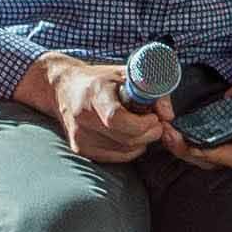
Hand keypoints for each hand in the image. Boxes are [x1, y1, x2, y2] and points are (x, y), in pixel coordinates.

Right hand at [31, 55, 175, 164]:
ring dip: (141, 142)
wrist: (63, 88)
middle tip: (156, 124)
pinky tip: (130, 135)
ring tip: (143, 127)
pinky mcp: (80, 148)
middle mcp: (83, 117)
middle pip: (124, 139)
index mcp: (94, 93)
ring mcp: (79, 135)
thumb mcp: (126, 74)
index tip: (154, 117)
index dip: (141, 123)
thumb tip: (168, 115)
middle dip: (149, 134)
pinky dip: (129, 150)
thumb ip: (152, 90)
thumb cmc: (99, 79)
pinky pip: (114, 157)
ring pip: (123, 151)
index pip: (116, 119)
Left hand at [178, 56, 231, 169]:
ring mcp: (224, 138)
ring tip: (165, 131)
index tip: (195, 146)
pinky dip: (180, 135)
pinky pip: (195, 139)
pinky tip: (168, 124)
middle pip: (211, 159)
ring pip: (199, 152)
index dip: (215, 156)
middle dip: (187, 151)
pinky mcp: (213, 129)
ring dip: (179, 145)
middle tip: (170, 136)